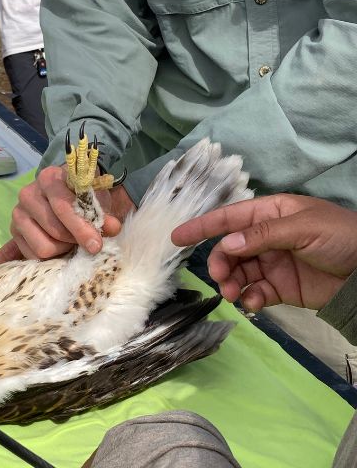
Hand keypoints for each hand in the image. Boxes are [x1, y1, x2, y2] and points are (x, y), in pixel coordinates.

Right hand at [0, 165, 134, 266]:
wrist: (67, 197)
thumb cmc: (83, 197)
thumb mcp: (97, 201)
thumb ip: (104, 214)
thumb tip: (113, 227)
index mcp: (49, 178)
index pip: (63, 207)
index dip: (81, 228)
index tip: (96, 244)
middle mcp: (28, 194)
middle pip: (54, 230)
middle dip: (74, 240)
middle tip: (86, 242)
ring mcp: (18, 214)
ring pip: (44, 247)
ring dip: (63, 249)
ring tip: (71, 241)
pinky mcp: (14, 233)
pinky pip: (34, 256)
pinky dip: (51, 256)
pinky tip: (59, 245)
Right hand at [171, 194, 356, 310]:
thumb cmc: (341, 237)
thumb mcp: (303, 228)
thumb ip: (262, 235)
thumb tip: (226, 244)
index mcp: (270, 215)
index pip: (229, 218)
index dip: (202, 226)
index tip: (176, 238)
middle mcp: (266, 238)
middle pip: (229, 249)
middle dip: (219, 263)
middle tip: (220, 277)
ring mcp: (272, 263)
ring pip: (237, 273)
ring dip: (230, 283)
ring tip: (233, 294)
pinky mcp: (280, 288)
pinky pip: (254, 292)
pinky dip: (249, 298)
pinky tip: (253, 303)